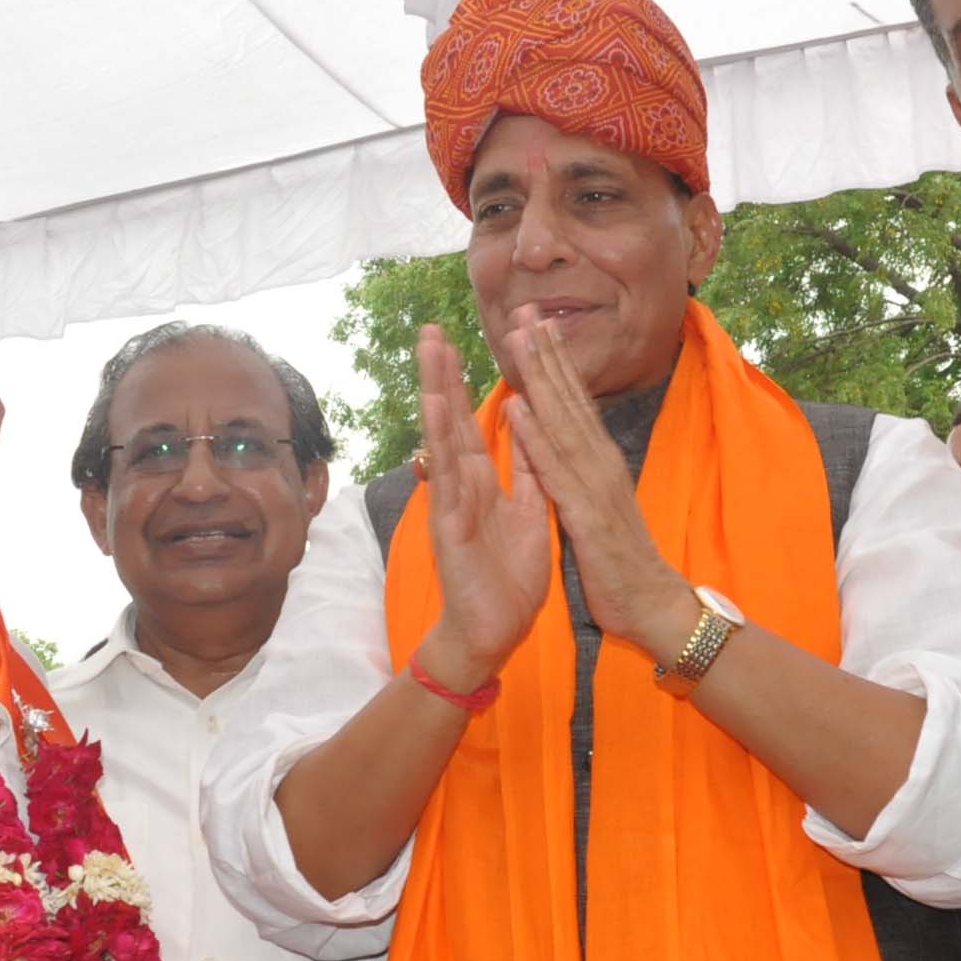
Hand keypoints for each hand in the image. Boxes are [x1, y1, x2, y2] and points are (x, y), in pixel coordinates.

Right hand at [412, 322, 551, 686]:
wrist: (496, 632)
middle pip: (453, 419)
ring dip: (436, 392)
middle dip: (444, 373)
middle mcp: (462, 485)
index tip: (470, 341)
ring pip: (443, 438)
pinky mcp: (449, 524)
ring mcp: (452, 501)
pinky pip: (445, 478)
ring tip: (430, 351)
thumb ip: (527, 473)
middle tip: (432, 328)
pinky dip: (440, 443)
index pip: (478, 422)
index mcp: (485, 482)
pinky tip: (435, 409)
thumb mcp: (528, 513)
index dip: (476, 382)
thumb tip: (530, 431)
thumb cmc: (508, 579)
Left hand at [500, 311, 701, 658]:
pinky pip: (554, 469)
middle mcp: (601, 462)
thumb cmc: (622, 560)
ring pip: (561, 421)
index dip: (555, 361)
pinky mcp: (586, 513)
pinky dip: (535, 435)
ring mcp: (595, 484)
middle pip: (570, 398)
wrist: (653, 604)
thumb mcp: (600, 506)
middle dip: (546, 353)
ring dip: (538, 378)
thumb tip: (569, 446)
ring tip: (517, 339)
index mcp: (600, 461)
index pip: (576, 402)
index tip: (536, 323)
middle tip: (526, 309)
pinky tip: (517, 408)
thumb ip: (584, 474)